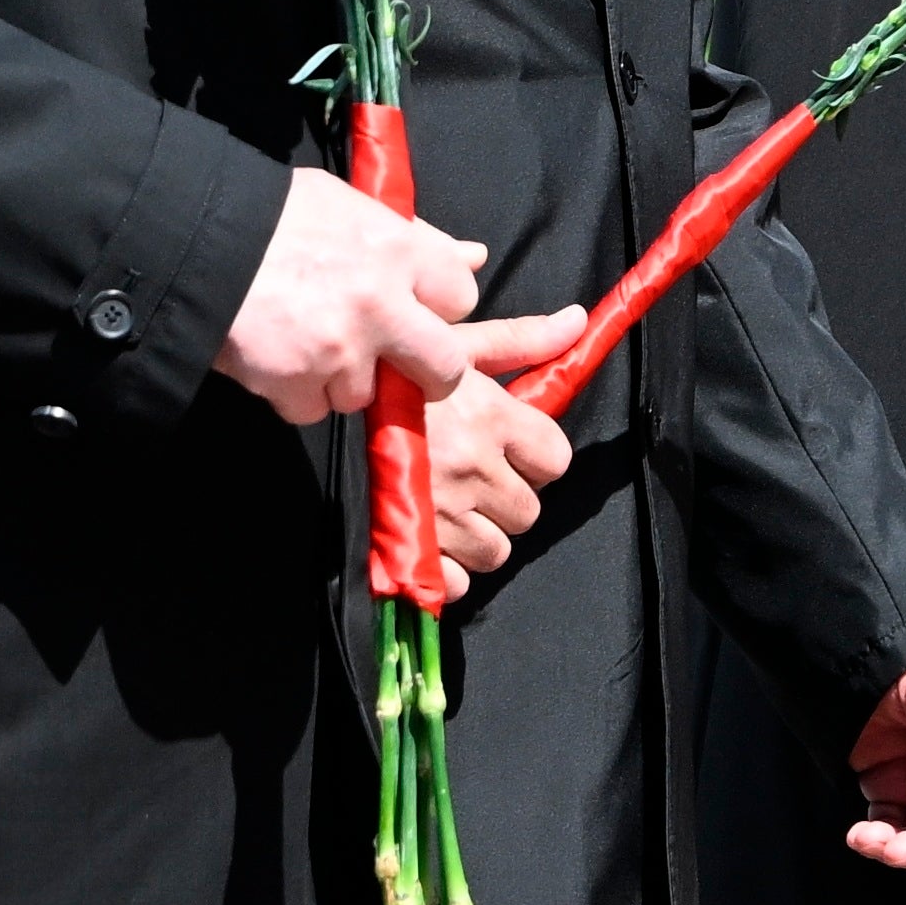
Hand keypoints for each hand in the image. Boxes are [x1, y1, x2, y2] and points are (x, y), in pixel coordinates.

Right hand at [215, 164, 495, 420]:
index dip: (438, 308)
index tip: (415, 309)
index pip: (461, 297)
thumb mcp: (346, 205)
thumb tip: (474, 257)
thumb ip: (414, 237)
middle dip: (426, 373)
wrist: (189, 239)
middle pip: (443, 369)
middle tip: (395, 363)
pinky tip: (273, 357)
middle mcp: (378, 303)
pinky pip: (312, 409)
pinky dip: (295, 393)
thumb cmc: (268, 215)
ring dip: (341, 379)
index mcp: (396, 248)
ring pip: (367, 393)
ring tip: (304, 341)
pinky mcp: (296, 383)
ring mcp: (339, 350)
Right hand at [413, 318, 587, 582]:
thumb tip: (577, 322)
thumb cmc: (394, 371)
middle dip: (506, 499)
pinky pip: (458, 582)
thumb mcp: (456, 346)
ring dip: (479, 536)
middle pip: (527, 512)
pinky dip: (449, 570)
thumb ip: (521, 340)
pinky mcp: (412, 544)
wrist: (327, 400)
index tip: (512, 450)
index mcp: (490, 416)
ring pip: (496, 551)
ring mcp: (442, 510)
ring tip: (452, 508)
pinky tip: (434, 539)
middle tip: (476, 480)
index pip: (554, 460)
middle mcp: (471, 466)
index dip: (536, 458)